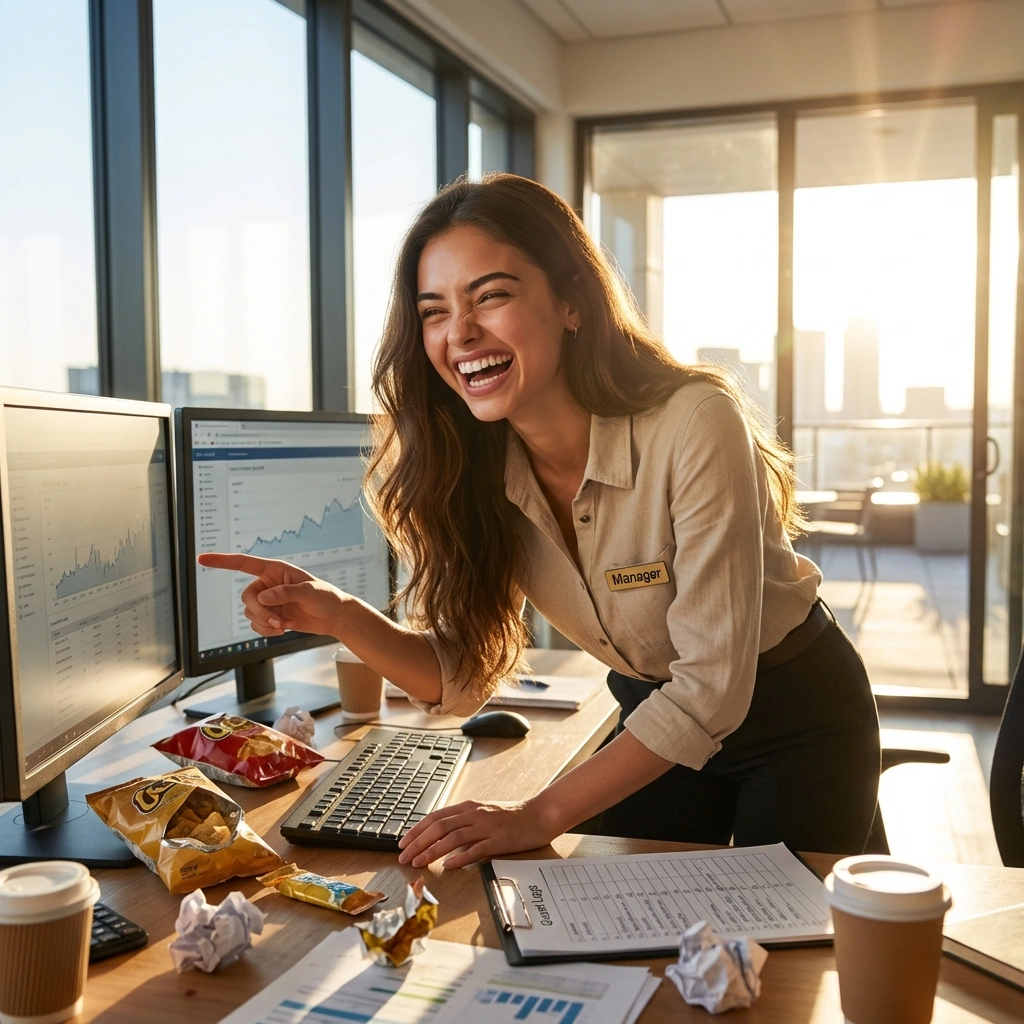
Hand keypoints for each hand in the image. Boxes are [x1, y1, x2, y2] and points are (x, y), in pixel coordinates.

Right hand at [196, 553, 345, 637]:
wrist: (334, 617)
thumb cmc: (326, 597)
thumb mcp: (310, 592)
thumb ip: (286, 593)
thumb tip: (264, 598)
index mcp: (275, 570)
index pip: (244, 563)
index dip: (222, 561)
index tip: (201, 558)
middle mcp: (268, 584)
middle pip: (246, 597)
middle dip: (260, 611)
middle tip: (278, 620)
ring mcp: (269, 601)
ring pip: (250, 613)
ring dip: (264, 622)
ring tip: (284, 625)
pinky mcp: (271, 616)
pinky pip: (256, 624)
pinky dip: (265, 630)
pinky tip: (282, 630)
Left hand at [397, 798, 560, 870]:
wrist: (539, 815)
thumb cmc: (511, 817)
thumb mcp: (483, 815)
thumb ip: (463, 825)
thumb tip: (442, 841)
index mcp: (468, 807)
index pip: (436, 817)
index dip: (417, 830)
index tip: (402, 842)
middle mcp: (475, 814)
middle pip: (440, 827)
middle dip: (418, 842)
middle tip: (404, 857)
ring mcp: (487, 827)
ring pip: (454, 837)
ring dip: (433, 851)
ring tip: (419, 862)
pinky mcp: (499, 840)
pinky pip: (477, 849)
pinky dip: (461, 857)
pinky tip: (449, 866)